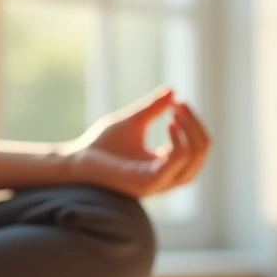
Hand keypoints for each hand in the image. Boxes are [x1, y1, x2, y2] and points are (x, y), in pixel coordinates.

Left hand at [65, 87, 209, 197]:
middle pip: (200, 155)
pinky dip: (178, 144)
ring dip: (190, 132)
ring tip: (176, 113)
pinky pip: (175, 164)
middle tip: (180, 105)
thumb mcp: (134, 121)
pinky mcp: (146, 184)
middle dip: (196, 126)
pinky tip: (170, 125)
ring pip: (193, 160)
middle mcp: (166, 179)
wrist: (76, 160)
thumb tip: (173, 92)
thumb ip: (154, 109)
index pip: (197, 149)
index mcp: (166, 167)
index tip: (179, 102)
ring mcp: (158, 184)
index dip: (194, 124)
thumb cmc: (102, 144)